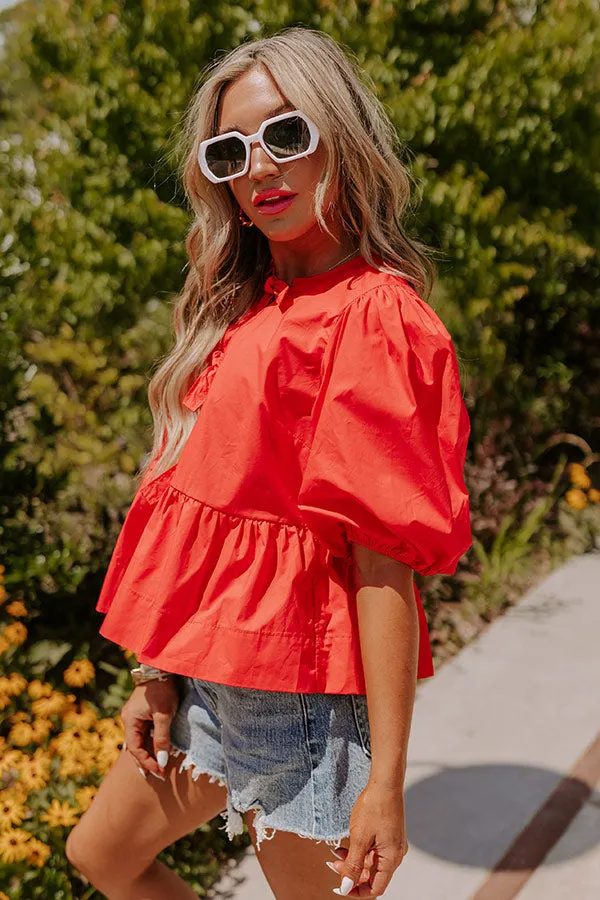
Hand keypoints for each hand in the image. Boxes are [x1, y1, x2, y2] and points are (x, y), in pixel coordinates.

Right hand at [120, 677, 179, 779]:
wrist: (161, 667)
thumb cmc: (162, 689)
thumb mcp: (164, 715)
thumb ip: (162, 739)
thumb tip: (162, 762)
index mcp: (130, 720)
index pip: (135, 749)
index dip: (147, 762)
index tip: (160, 772)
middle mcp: (128, 719)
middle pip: (134, 746)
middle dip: (145, 761)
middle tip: (157, 775)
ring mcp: (134, 714)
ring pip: (138, 739)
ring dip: (146, 753)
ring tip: (155, 767)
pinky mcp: (141, 711)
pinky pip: (142, 731)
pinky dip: (148, 742)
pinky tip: (153, 749)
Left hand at [329, 782, 408, 896]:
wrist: (385, 782)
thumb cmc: (374, 807)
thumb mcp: (360, 838)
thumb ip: (353, 865)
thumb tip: (347, 887)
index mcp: (392, 859)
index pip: (376, 888)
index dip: (357, 891)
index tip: (340, 887)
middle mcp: (395, 854)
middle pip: (373, 875)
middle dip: (352, 873)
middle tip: (333, 864)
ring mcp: (393, 843)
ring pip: (372, 862)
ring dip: (354, 861)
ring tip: (336, 854)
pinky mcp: (389, 834)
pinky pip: (374, 850)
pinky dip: (360, 850)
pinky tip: (347, 844)